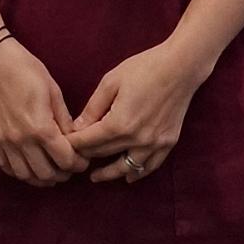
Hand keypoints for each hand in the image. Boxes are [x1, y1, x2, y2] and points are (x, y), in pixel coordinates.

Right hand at [0, 36, 83, 186]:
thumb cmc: (27, 70)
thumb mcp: (54, 92)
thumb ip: (64, 120)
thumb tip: (74, 140)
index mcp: (40, 127)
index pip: (65, 160)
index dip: (78, 164)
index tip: (82, 160)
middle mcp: (20, 139)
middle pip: (45, 174)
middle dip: (62, 174)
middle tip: (68, 167)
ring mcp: (3, 141)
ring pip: (24, 175)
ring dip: (40, 177)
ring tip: (50, 169)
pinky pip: (5, 166)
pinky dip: (19, 171)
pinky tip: (28, 164)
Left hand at [72, 37, 205, 184]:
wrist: (180, 67)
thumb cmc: (144, 68)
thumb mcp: (111, 82)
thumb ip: (93, 108)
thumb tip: (77, 128)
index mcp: (119, 123)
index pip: (88, 142)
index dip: (73, 144)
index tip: (62, 145)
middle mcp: (136, 139)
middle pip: (104, 154)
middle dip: (86, 156)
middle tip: (73, 159)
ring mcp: (154, 143)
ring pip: (126, 167)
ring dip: (109, 173)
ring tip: (95, 177)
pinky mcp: (168, 143)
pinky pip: (150, 166)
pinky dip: (138, 173)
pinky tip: (128, 177)